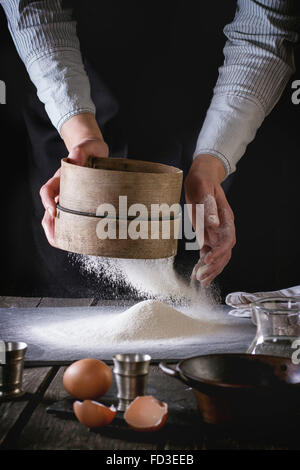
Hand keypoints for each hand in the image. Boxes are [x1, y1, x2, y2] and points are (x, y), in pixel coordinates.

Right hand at [39, 113, 108, 245]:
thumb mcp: (88, 146)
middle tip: (56, 239)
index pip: (48, 190)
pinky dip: (72, 230)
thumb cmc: (90, 149)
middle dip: (50, 226)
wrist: (95, 151)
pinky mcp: (79, 204)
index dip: (47, 201)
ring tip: (64, 245)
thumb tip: (75, 160)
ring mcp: (69, 198)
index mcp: (61, 178)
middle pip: (49, 210)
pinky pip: (72, 219)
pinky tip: (79, 240)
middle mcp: (62, 190)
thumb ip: (80, 151)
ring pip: (57, 218)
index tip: (52, 210)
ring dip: (58, 232)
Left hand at [185, 154, 235, 286]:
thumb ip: (208, 207)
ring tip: (201, 281)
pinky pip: (209, 252)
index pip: (227, 241)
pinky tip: (199, 273)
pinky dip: (205, 264)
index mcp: (226, 218)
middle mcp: (224, 228)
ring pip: (219, 256)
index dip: (218, 252)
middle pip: (225, 253)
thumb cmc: (202, 182)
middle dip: (214, 267)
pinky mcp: (208, 235)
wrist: (201, 177)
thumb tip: (215, 224)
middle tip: (201, 278)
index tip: (206, 260)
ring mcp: (217, 232)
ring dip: (211, 269)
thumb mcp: (203, 190)